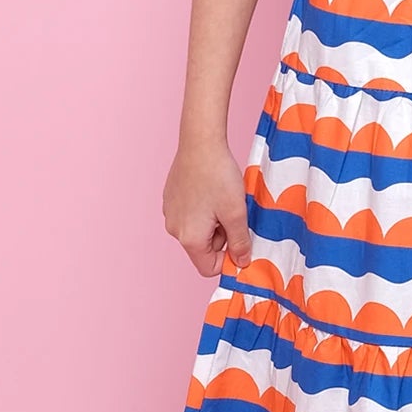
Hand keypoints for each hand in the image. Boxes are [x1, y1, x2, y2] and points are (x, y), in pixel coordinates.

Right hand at [163, 138, 254, 277]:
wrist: (200, 143)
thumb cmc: (219, 177)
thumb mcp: (237, 213)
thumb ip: (240, 242)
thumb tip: (241, 262)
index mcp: (189, 238)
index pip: (209, 268)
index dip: (228, 258)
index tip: (240, 239)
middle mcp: (174, 229)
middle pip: (204, 249)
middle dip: (222, 237)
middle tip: (233, 213)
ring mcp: (170, 213)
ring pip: (198, 232)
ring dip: (214, 223)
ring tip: (222, 200)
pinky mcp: (171, 200)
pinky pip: (190, 216)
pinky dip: (204, 210)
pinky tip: (211, 191)